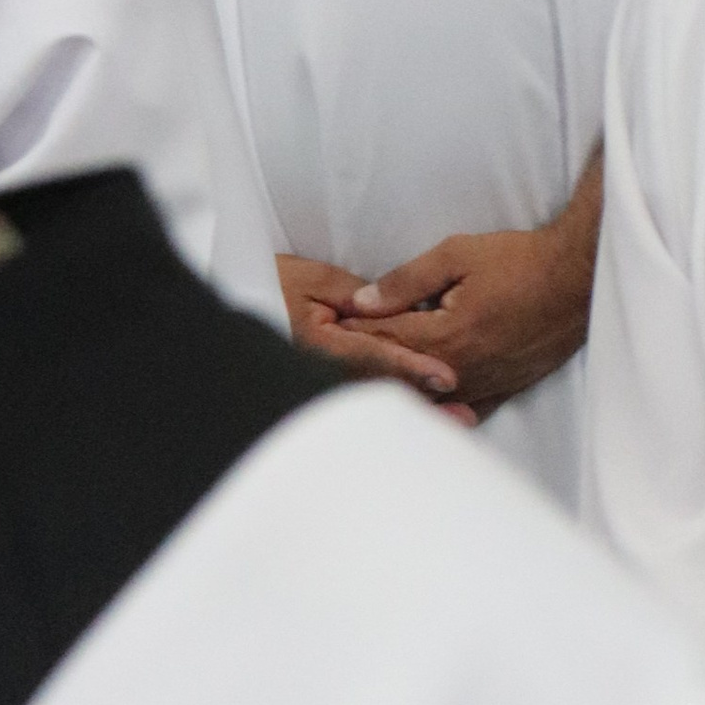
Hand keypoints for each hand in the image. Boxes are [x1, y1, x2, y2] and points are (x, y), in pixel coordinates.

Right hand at [279, 253, 472, 407]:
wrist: (240, 304)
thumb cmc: (275, 285)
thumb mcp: (312, 281)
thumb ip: (352, 295)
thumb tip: (388, 310)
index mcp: (320, 346)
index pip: (373, 358)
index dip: (411, 368)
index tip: (446, 379)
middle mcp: (322, 373)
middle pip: (379, 394)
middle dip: (422, 407)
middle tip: (464, 419)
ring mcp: (323, 385)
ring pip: (375, 405)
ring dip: (415, 415)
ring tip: (458, 423)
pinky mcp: (327, 387)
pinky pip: (366, 402)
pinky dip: (397, 412)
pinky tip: (429, 418)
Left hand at [349, 157, 602, 415]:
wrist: (581, 276)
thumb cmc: (521, 260)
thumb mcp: (458, 254)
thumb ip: (405, 281)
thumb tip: (361, 302)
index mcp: (444, 334)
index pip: (383, 338)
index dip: (353, 329)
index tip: (328, 324)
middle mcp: (462, 368)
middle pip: (401, 374)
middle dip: (369, 361)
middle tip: (338, 355)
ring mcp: (486, 382)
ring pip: (430, 397)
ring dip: (402, 385)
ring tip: (375, 377)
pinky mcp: (508, 386)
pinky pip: (467, 406)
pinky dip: (444, 405)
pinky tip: (429, 401)